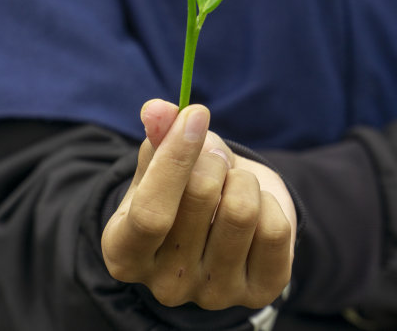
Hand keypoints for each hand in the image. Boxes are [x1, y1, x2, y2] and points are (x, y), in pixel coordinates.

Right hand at [101, 100, 295, 309]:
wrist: (225, 219)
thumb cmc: (184, 187)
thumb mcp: (162, 160)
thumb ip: (158, 134)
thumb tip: (158, 109)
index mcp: (126, 251)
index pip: (150, 211)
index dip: (175, 158)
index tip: (196, 114)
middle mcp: (165, 284)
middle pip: (201, 197)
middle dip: (213, 160)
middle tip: (213, 161)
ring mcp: (212, 293)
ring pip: (242, 210)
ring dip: (241, 180)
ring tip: (232, 186)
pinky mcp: (258, 292)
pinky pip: (275, 229)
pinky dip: (269, 203)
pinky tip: (255, 211)